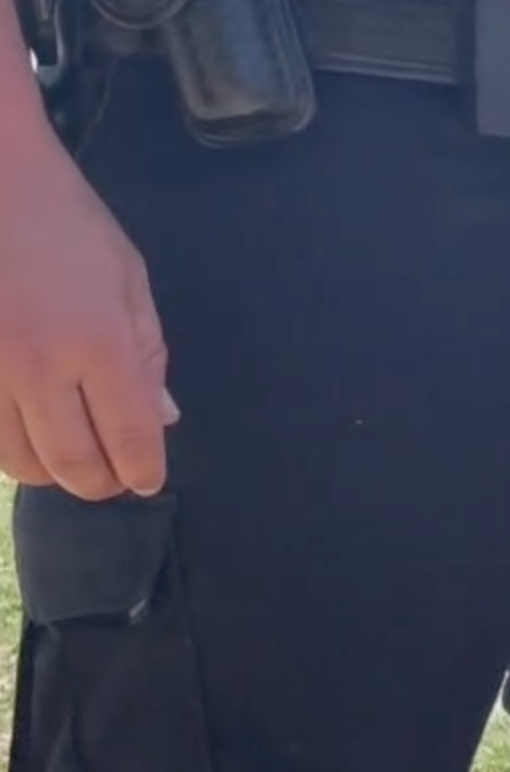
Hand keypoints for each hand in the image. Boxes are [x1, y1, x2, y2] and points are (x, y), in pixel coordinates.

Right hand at [0, 123, 176, 499]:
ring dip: (49, 472)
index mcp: (98, 342)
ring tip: (67, 458)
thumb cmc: (62, 219)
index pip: (129, 438)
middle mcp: (38, 364)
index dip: (142, 472)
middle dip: (100, 484)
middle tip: (110, 478)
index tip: (146, 480)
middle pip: (73, 465)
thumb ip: (147, 353)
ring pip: (18, 462)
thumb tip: (162, 420)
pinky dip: (7, 447)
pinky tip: (25, 434)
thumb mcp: (127, 277)